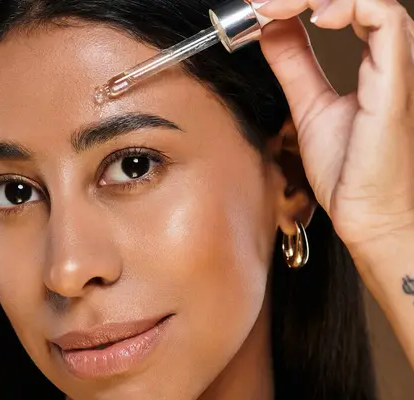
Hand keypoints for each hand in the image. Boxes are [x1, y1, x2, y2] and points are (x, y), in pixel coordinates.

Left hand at [256, 0, 413, 250]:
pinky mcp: (396, 82)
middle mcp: (390, 55)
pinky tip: (316, 18)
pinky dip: (350, 7)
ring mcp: (397, 65)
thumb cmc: (350, 169)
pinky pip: (386, 22)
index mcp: (373, 58)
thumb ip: (294, 64)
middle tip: (259, 5)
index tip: (258, 7)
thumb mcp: (308, 104)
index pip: (342, 4)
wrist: (368, 213)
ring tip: (272, 8)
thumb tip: (273, 29)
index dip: (297, 0)